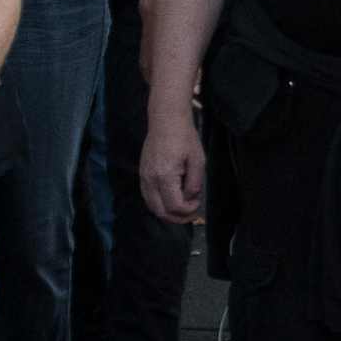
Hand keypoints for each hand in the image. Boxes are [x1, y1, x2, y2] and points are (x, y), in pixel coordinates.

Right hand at [138, 101, 205, 229]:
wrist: (166, 122)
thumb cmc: (185, 139)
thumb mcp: (197, 160)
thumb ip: (194, 182)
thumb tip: (191, 198)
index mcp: (165, 176)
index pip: (174, 205)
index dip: (187, 210)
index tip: (198, 204)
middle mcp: (150, 180)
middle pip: (159, 211)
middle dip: (177, 217)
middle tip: (191, 214)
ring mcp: (143, 178)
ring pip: (152, 206)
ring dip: (167, 212)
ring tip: (183, 209)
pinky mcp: (142, 175)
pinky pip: (148, 197)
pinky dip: (159, 204)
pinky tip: (172, 200)